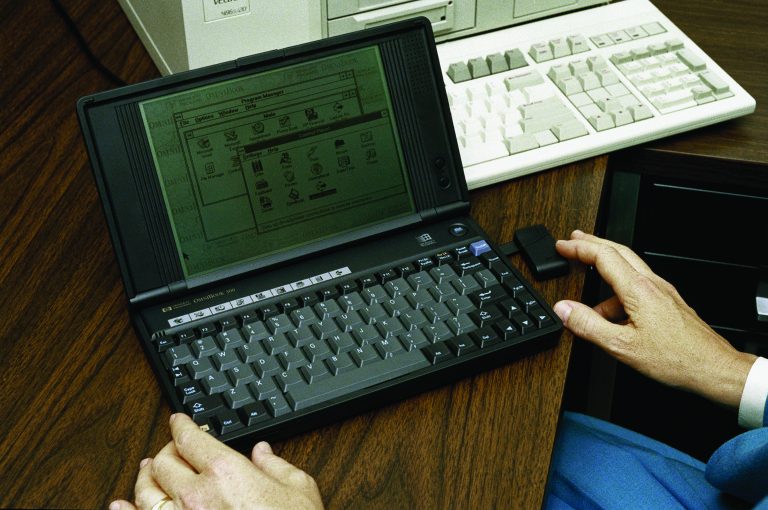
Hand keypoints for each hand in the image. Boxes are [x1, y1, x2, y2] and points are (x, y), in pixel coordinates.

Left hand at [110, 413, 323, 509]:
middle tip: (172, 449)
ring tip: (147, 471)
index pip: (190, 438)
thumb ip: (277, 466)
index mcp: (225, 472)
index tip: (179, 422)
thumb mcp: (299, 489)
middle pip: (163, 461)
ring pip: (145, 492)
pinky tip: (120, 505)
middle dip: (166, 451)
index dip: (181, 425)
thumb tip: (264, 453)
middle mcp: (196, 495)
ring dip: (144, 477)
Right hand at [553, 230, 755, 407]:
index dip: (579, 247)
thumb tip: (564, 309)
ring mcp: (662, 292)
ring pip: (629, 266)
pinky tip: (611, 309)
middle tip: (572, 240)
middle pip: (618, 250)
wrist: (713, 368)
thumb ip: (588, 326)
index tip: (562, 245)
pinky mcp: (668, 302)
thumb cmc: (676, 358)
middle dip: (591, 243)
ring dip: (605, 264)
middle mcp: (652, 285)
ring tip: (586, 279)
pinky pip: (638, 285)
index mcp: (638, 290)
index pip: (603, 256)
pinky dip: (618, 287)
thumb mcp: (622, 346)